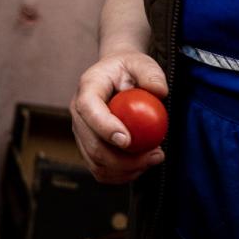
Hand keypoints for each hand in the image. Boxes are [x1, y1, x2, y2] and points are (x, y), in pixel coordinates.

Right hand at [72, 51, 168, 183]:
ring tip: (153, 159)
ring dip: (125, 170)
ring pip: (96, 163)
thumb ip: (151, 74)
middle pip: (92, 145)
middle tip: (155, 155)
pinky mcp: (89, 148)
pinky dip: (121, 175)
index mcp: (88, 88)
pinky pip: (101, 170)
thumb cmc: (129, 69)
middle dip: (123, 159)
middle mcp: (78, 113)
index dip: (105, 128)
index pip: (89, 110)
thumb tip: (160, 92)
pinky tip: (142, 166)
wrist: (116, 76)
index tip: (128, 140)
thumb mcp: (142, 63)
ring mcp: (81, 133)